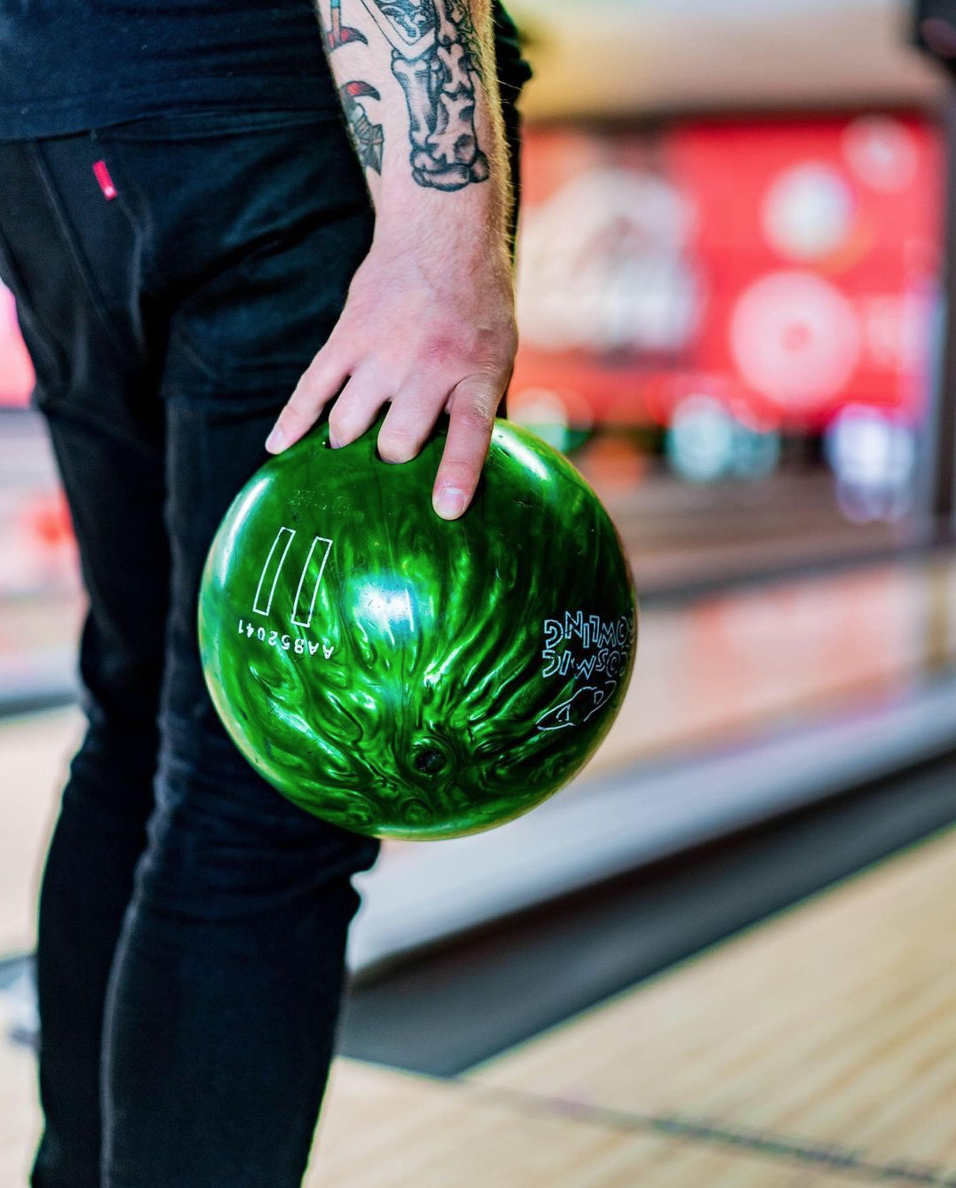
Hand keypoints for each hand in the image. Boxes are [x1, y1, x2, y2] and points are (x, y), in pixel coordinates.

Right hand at [265, 232, 517, 519]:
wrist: (441, 234)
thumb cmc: (476, 306)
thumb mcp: (497, 355)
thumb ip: (477, 406)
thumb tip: (466, 468)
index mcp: (473, 373)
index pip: (467, 433)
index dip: (456, 475)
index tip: (444, 510)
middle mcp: (427, 367)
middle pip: (395, 441)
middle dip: (390, 464)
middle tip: (389, 467)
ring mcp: (382, 353)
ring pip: (348, 423)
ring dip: (346, 447)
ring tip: (348, 455)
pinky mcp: (347, 338)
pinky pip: (311, 387)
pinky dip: (292, 421)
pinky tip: (277, 448)